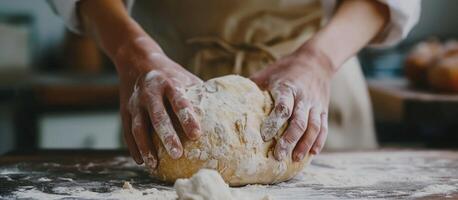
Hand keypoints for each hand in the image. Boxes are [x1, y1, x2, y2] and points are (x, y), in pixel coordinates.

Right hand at [115, 37, 201, 168]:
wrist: (137, 60)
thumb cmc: (170, 74)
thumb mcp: (186, 77)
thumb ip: (201, 93)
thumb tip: (226, 111)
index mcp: (169, 83)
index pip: (179, 102)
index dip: (187, 118)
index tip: (196, 135)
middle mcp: (150, 92)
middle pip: (157, 116)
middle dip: (167, 136)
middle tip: (177, 154)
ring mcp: (135, 102)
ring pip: (138, 127)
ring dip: (146, 146)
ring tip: (154, 164)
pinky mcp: (124, 110)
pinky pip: (127, 131)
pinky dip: (133, 147)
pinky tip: (141, 161)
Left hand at [251, 46, 333, 161]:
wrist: (316, 60)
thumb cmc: (286, 68)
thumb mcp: (269, 73)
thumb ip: (254, 86)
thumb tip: (232, 99)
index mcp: (288, 88)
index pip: (283, 107)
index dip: (274, 123)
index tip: (265, 136)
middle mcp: (303, 97)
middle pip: (299, 122)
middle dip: (289, 140)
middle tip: (278, 155)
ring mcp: (316, 104)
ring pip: (313, 127)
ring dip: (304, 144)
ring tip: (295, 159)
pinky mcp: (323, 109)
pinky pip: (323, 127)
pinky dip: (319, 141)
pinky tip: (312, 153)